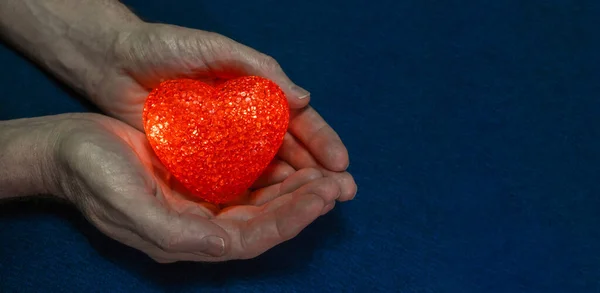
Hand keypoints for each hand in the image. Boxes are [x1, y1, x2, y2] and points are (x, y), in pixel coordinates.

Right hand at [50, 113, 340, 261]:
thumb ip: (177, 233)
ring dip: (297, 190)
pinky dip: (274, 173)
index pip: (254, 237)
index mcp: (189, 238)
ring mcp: (203, 203)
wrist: (69, 149)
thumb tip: (227, 246)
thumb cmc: (94, 177)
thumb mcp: (130, 207)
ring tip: (330, 176)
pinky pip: (247, 180)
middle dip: (304, 205)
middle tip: (340, 185)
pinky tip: (294, 162)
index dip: (291, 220)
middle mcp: (202, 225)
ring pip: (262, 202)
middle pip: (266, 222)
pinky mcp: (201, 178)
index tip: (323, 196)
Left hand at [91, 22, 355, 199]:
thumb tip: (305, 99)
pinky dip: (253, 191)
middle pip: (288, 148)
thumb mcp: (215, 49)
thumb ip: (259, 69)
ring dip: (290, 186)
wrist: (113, 62)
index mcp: (255, 91)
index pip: (298, 119)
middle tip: (337, 192)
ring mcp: (223, 141)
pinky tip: (268, 206)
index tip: (340, 163)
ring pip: (265, 167)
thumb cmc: (164, 46)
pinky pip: (232, 177)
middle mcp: (244, 120)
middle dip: (315, 169)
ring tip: (311, 204)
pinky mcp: (199, 158)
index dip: (321, 140)